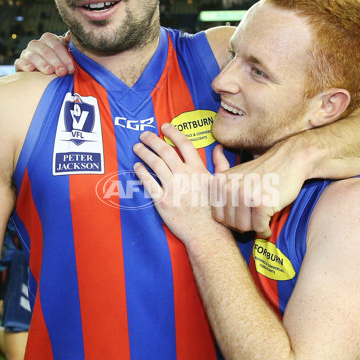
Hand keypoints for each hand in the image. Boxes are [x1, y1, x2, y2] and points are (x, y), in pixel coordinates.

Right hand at [14, 31, 73, 75]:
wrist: (40, 73)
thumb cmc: (57, 63)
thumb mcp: (64, 53)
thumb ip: (68, 45)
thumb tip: (69, 37)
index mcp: (48, 39)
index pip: (56, 45)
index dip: (65, 57)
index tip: (71, 69)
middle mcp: (36, 44)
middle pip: (46, 51)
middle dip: (56, 62)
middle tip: (63, 73)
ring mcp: (26, 52)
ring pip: (33, 56)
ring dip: (42, 64)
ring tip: (50, 71)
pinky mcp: (19, 63)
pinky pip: (20, 62)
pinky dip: (25, 65)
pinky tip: (31, 69)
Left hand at [133, 124, 225, 245]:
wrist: (208, 233)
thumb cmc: (216, 210)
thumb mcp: (222, 183)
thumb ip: (221, 163)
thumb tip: (220, 148)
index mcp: (199, 169)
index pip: (184, 143)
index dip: (173, 132)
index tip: (164, 127)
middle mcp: (184, 175)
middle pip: (165, 150)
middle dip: (152, 140)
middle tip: (144, 135)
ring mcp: (173, 188)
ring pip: (154, 163)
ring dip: (144, 152)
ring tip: (137, 147)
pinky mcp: (162, 201)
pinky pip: (148, 182)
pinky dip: (141, 172)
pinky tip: (137, 166)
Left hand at [211, 138, 308, 237]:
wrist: (289, 160)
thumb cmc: (264, 171)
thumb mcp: (236, 171)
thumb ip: (220, 173)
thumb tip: (211, 161)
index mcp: (219, 182)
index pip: (217, 216)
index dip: (231, 221)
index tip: (243, 216)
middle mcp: (229, 188)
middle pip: (231, 224)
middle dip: (244, 225)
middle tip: (254, 219)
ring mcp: (245, 195)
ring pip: (244, 227)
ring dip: (255, 228)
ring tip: (261, 219)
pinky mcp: (261, 202)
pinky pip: (259, 228)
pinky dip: (265, 231)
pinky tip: (268, 226)